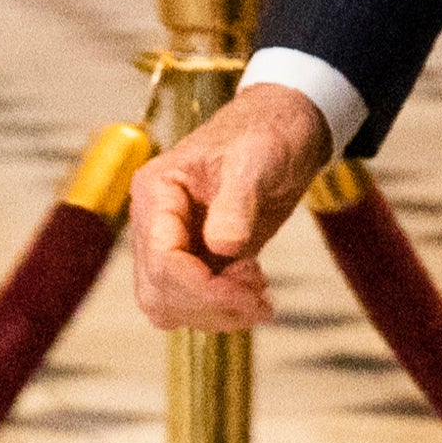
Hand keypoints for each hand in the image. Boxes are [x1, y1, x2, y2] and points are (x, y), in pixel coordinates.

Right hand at [128, 86, 338, 332]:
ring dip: (215, 313)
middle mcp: (154, 222)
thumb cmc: (268, 133)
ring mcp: (172, 242)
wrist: (287, 128)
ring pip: (169, 305)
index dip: (202, 287)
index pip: (162, 259)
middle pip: (158, 292)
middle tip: (262, 297)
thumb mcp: (257, 158)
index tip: (252, 290)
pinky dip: (221, 309)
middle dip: (209, 305)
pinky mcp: (195, 257)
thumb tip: (223, 247)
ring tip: (260, 292)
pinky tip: (256, 289)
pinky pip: (191, 302)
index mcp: (157, 191)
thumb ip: (237, 202)